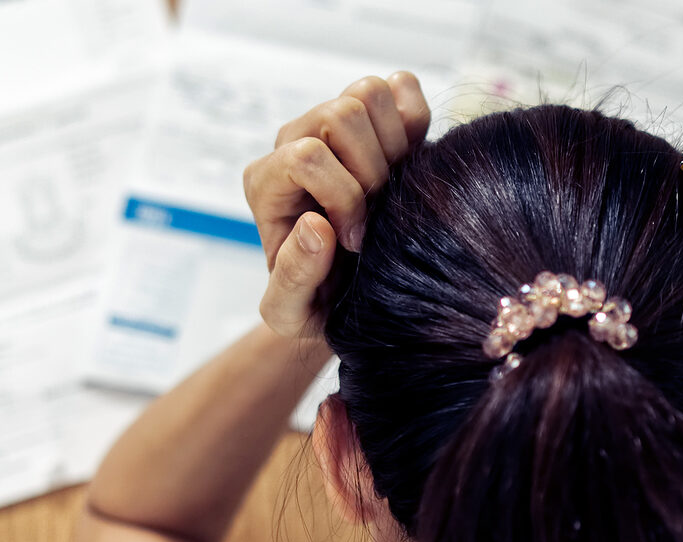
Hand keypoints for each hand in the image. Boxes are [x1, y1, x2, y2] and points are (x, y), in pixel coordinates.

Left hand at [242, 72, 430, 337]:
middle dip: (373, 173)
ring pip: (368, 92)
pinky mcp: (377, 120)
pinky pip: (402, 86)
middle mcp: (295, 141)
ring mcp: (336, 125)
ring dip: (394, 146)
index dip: (343, 197)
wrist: (351, 293)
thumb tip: (316, 226)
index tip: (355, 242)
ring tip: (392, 191)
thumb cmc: (318, 302)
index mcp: (266, 183)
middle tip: (376, 217)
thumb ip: (292, 279)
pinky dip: (415, 119)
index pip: (307, 156)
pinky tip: (409, 164)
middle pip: (341, 114)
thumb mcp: (292, 313)